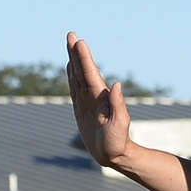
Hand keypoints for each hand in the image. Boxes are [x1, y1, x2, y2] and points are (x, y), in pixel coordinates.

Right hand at [65, 32, 131, 167]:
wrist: (115, 155)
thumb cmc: (118, 142)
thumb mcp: (120, 124)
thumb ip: (118, 105)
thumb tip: (117, 84)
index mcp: (102, 98)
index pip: (90, 74)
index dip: (84, 58)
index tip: (79, 42)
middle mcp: (94, 96)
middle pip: (82, 71)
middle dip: (76, 53)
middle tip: (71, 35)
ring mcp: (88, 102)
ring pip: (78, 77)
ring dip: (73, 61)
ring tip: (70, 45)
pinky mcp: (81, 109)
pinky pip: (74, 89)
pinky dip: (71, 76)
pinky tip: (70, 66)